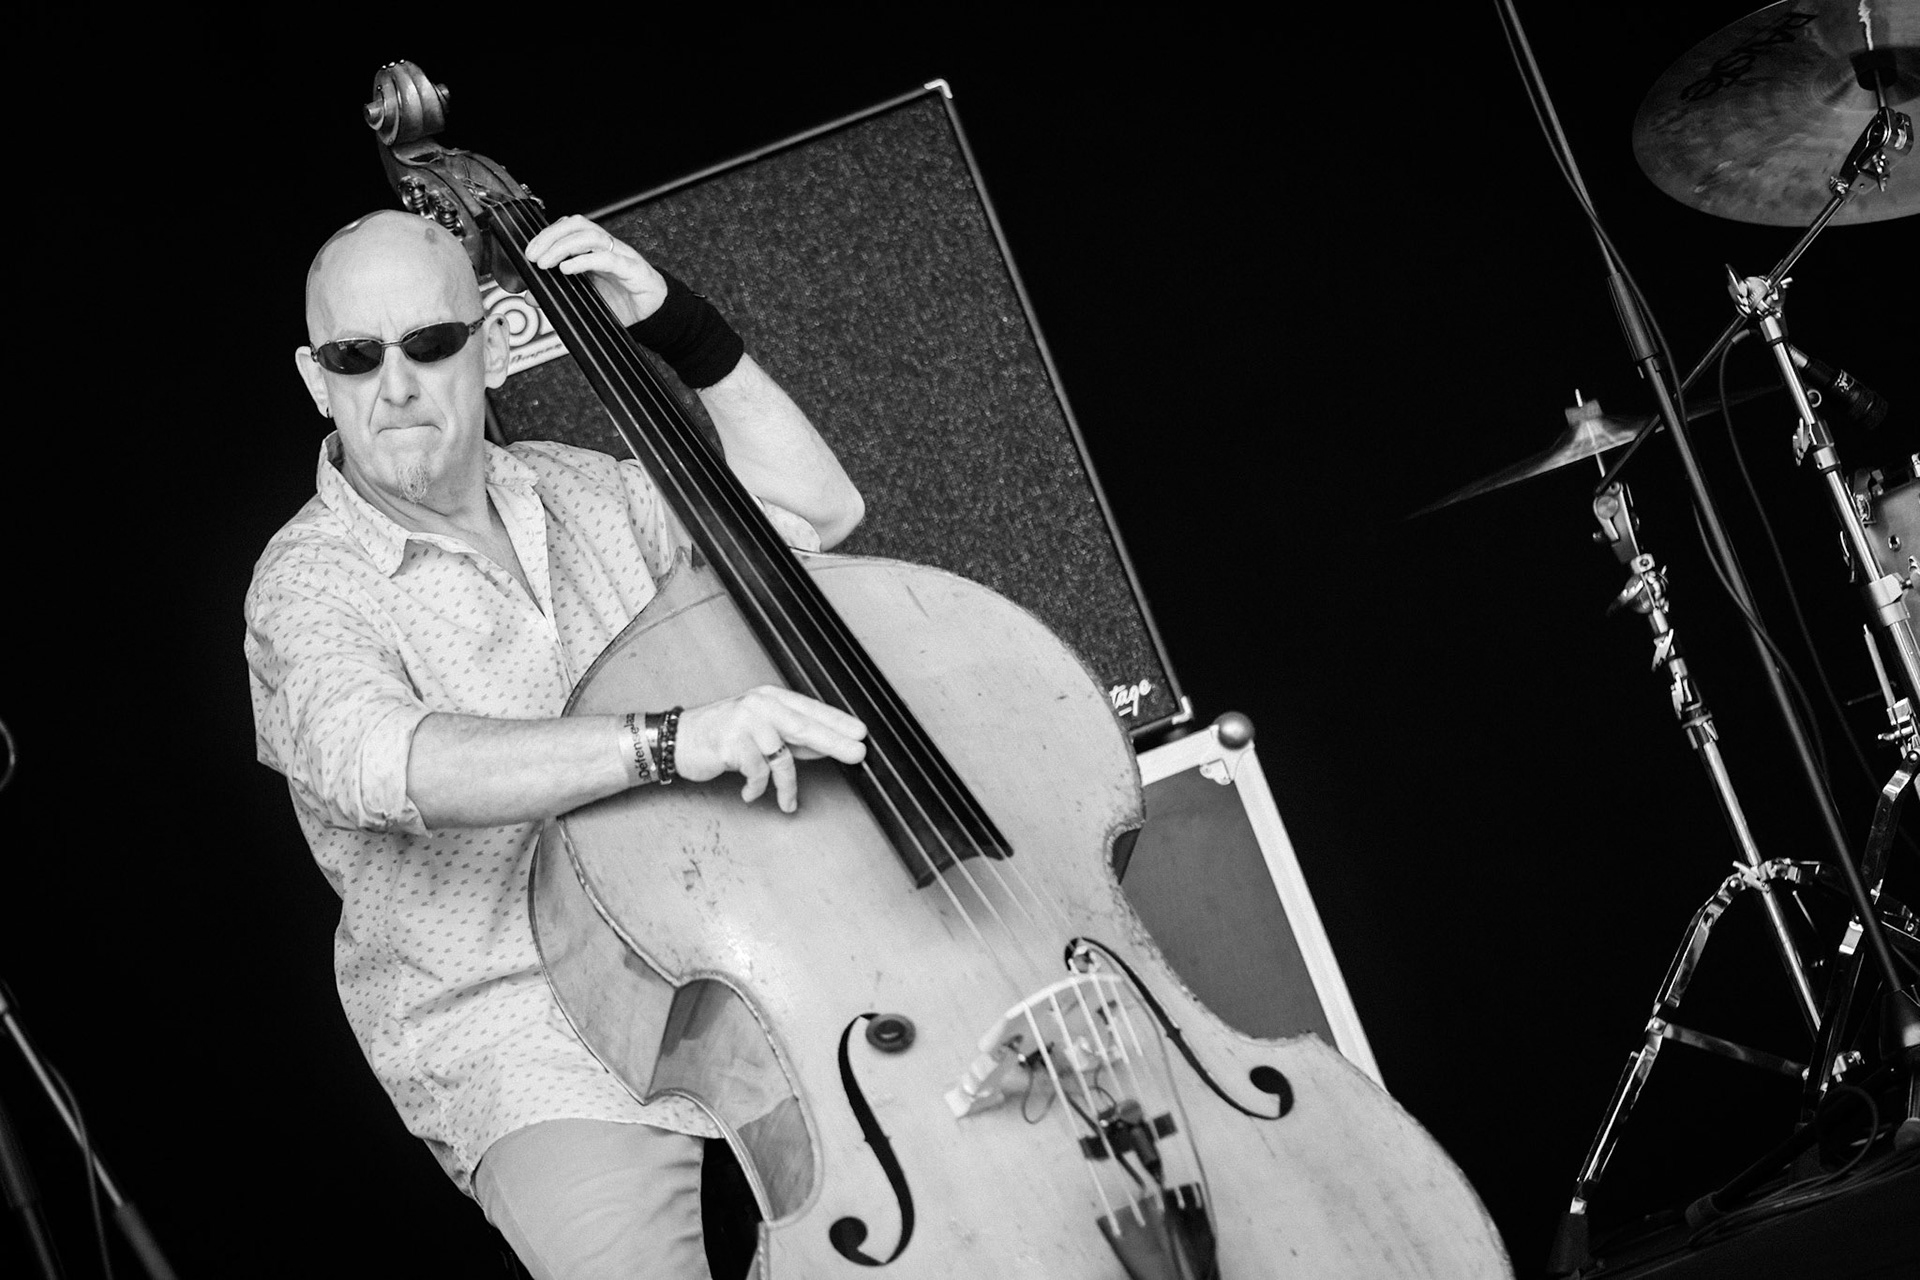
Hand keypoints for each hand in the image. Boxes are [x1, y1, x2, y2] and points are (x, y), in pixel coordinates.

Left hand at [523, 214, 667, 326]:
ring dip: (563, 247)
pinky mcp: (633, 270)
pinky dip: (584, 261)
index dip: (547, 234)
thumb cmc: (623, 302)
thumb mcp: (583, 298)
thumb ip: (558, 293)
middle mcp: (608, 247)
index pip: (568, 228)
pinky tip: (568, 269)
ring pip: (590, 236)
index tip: (529, 252)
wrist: (654, 314)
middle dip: (551, 236)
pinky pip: (608, 258)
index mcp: (596, 249)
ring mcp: (621, 255)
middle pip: (577, 224)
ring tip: (546, 263)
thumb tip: (530, 295)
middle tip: (533, 256)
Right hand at [672, 687, 866, 812]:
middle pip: (805, 726)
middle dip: (834, 742)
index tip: (860, 733)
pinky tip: (750, 793)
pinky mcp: (731, 742)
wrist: (678, 740)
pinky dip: (756, 788)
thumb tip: (828, 747)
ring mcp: (745, 721)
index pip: (811, 710)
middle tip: (858, 753)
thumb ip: (793, 739)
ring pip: (782, 756)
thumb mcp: (761, 732)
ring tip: (787, 802)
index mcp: (771, 699)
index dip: (837, 722)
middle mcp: (760, 705)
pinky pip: (757, 771)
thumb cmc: (722, 736)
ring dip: (787, 786)